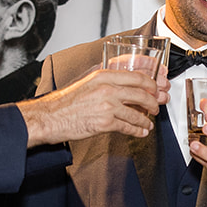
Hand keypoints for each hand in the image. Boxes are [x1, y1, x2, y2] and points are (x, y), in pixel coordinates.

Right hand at [19, 67, 167, 146]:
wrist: (50, 117)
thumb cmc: (66, 101)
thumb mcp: (88, 82)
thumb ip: (106, 81)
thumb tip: (124, 86)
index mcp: (104, 75)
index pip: (137, 76)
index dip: (151, 84)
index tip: (155, 89)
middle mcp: (108, 89)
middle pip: (142, 94)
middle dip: (153, 102)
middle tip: (155, 107)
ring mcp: (107, 106)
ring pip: (137, 113)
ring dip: (146, 120)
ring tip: (148, 123)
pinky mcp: (105, 123)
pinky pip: (128, 127)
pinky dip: (138, 131)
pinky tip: (140, 132)